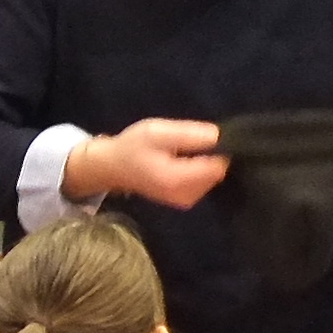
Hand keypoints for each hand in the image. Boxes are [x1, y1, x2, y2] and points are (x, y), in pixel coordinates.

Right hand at [64, 115, 229, 210]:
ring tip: (179, 152)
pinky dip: (198, 170)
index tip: (199, 138)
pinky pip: (204, 181)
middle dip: (208, 155)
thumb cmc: (132, 147)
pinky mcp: (186, 200)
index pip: (219, 165)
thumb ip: (189, 134)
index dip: (216, 149)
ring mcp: (187, 200)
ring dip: (203, 162)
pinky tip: (180, 163)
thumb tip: (221, 137)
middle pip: (218, 171)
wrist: (111, 168)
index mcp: (178, 179)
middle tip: (182, 143)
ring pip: (213, 177)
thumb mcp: (158, 132)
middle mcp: (187, 195)